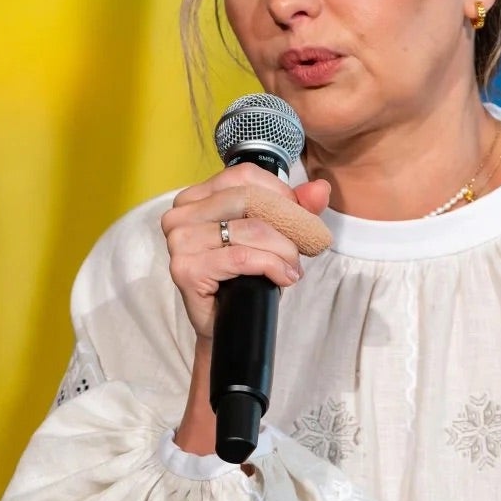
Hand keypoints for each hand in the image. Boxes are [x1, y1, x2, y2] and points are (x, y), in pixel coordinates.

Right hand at [161, 164, 330, 340]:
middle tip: (305, 246)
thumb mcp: (274, 235)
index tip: (302, 218)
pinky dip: (271, 266)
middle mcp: (180, 214)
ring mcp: (179, 242)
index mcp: (195, 197)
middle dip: (287, 222)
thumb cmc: (244, 277)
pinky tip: (284, 278)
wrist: (227, 325)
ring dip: (283, 250)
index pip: (244, 175)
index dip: (281, 194)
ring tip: (293, 267)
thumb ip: (297, 207)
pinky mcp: (186, 269)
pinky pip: (241, 257)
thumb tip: (320, 189)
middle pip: (248, 199)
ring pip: (250, 230)